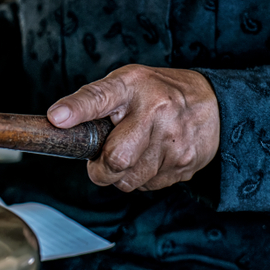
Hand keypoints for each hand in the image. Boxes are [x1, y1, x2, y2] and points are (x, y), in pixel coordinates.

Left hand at [47, 65, 219, 191]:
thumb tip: (56, 119)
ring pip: (130, 180)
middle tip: (104, 158)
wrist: (212, 101)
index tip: (57, 118)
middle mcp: (157, 112)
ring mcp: (175, 141)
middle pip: (116, 158)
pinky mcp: (187, 164)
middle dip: (102, 168)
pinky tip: (151, 157)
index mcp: (132, 87)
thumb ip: (91, 101)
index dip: (77, 110)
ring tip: (132, 152)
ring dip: (123, 174)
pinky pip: (149, 186)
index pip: (99, 98)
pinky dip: (143, 177)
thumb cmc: (155, 92)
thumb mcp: (122, 83)